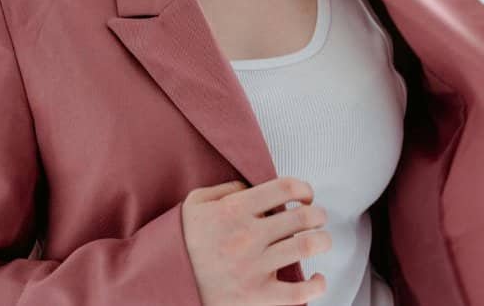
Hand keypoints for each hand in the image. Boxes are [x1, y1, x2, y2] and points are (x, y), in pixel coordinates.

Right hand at [181, 176, 331, 305]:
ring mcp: (254, 268)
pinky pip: (300, 292)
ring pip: (307, 246)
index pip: (285, 188)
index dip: (304, 189)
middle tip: (317, 218)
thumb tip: (255, 189)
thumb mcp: (195, 203)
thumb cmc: (181, 241)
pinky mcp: (257, 297)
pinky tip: (317, 278)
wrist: (161, 282)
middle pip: (302, 216)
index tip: (306, 197)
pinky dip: (317, 285)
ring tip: (320, 241)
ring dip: (322, 240)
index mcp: (234, 210)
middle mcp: (248, 236)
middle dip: (317, 215)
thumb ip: (227, 189)